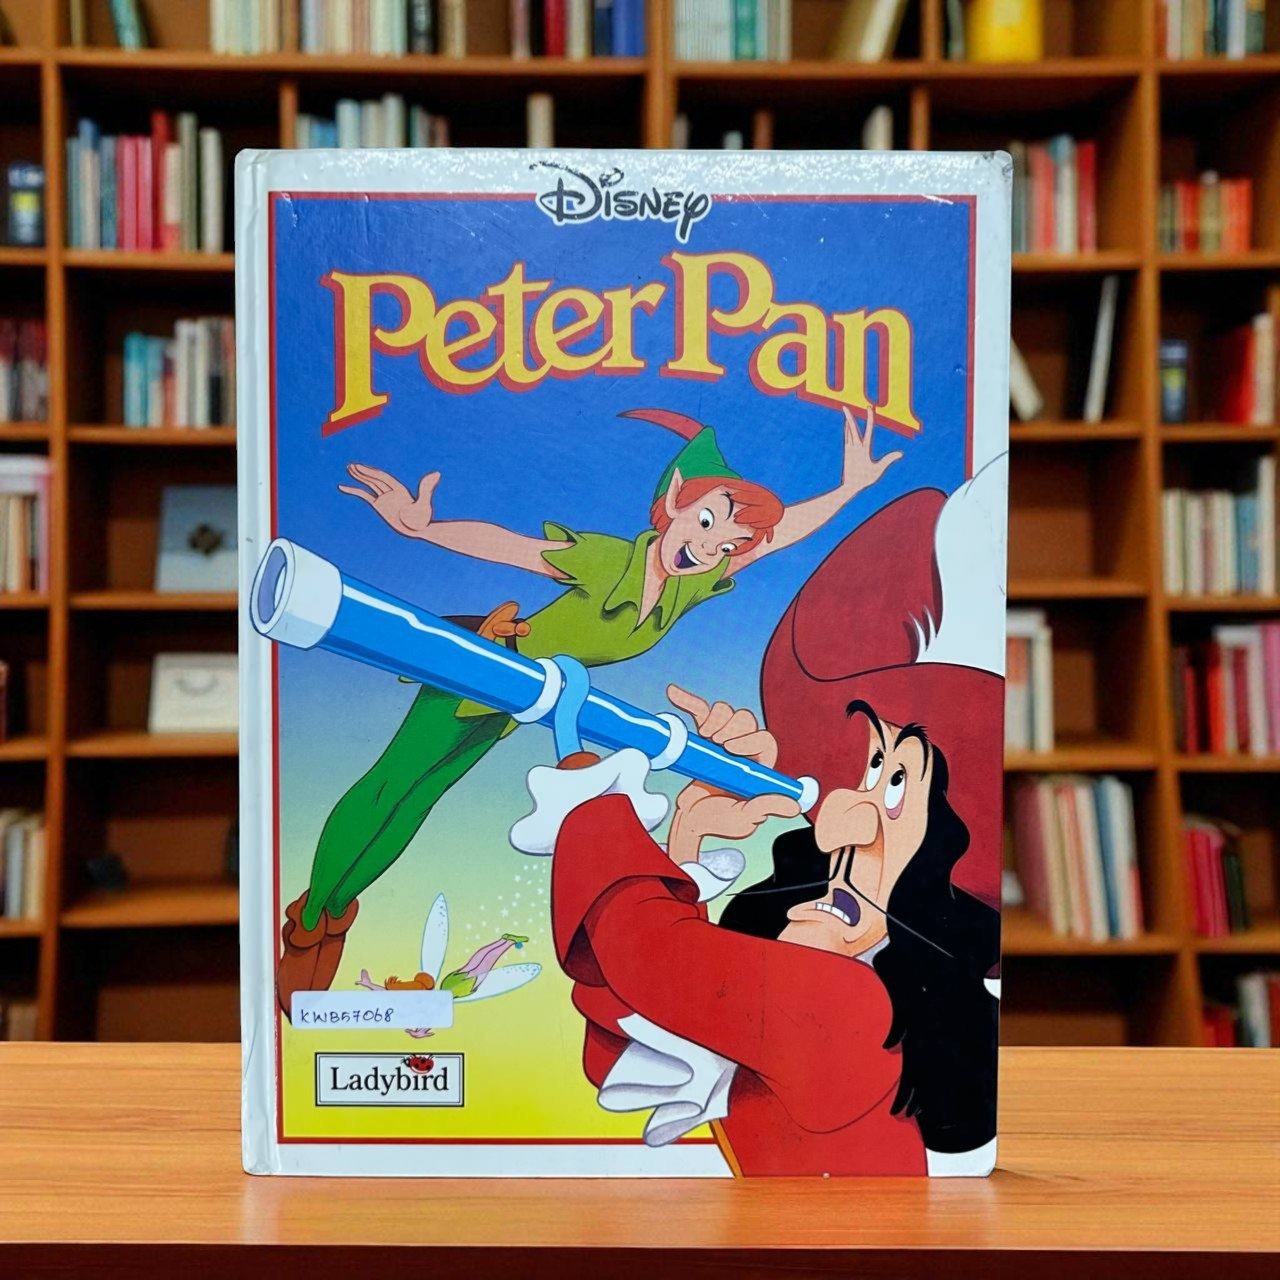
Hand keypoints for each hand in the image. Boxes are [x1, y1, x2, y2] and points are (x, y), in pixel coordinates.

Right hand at [339, 463, 438, 538]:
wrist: (419, 529)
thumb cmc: (422, 518)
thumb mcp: (424, 503)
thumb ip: (427, 488)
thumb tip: (436, 473)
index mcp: (398, 489)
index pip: (382, 478)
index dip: (371, 472)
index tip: (360, 467)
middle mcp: (390, 491)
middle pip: (375, 479)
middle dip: (364, 472)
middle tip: (351, 465)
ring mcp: (384, 498)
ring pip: (370, 484)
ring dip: (360, 476)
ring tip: (349, 468)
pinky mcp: (379, 506)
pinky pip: (365, 496)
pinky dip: (355, 491)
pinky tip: (343, 487)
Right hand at [666, 685, 798, 850]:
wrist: (692, 820)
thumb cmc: (722, 820)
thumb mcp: (746, 817)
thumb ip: (767, 807)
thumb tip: (794, 805)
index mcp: (760, 764)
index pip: (764, 740)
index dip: (749, 739)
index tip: (729, 749)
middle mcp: (743, 748)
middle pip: (745, 720)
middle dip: (731, 727)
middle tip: (716, 742)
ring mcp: (722, 740)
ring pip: (725, 712)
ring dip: (714, 718)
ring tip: (705, 736)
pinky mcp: (702, 736)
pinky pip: (698, 712)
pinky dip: (688, 701)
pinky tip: (673, 693)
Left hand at [841, 405, 901, 495]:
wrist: (849, 486)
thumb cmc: (865, 479)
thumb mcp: (878, 470)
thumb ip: (889, 460)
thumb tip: (901, 453)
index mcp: (863, 449)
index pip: (868, 430)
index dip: (869, 418)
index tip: (869, 408)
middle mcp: (855, 447)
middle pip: (852, 428)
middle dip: (849, 416)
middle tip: (845, 406)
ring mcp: (849, 449)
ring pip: (848, 431)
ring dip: (848, 421)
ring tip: (846, 411)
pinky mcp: (846, 452)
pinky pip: (847, 436)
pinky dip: (847, 429)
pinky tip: (847, 425)